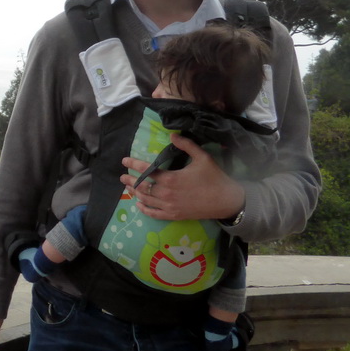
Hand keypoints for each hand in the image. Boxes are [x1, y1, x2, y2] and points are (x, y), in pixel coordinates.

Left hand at [120, 133, 244, 221]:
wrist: (226, 201)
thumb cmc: (214, 178)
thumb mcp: (202, 157)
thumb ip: (186, 145)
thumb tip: (172, 135)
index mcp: (171, 178)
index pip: (146, 170)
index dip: (133, 164)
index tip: (124, 160)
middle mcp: (166, 193)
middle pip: (142, 187)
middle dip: (130, 180)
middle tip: (122, 176)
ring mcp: (169, 206)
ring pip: (145, 200)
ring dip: (134, 193)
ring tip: (128, 187)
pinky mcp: (174, 215)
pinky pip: (154, 214)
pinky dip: (144, 209)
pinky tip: (138, 205)